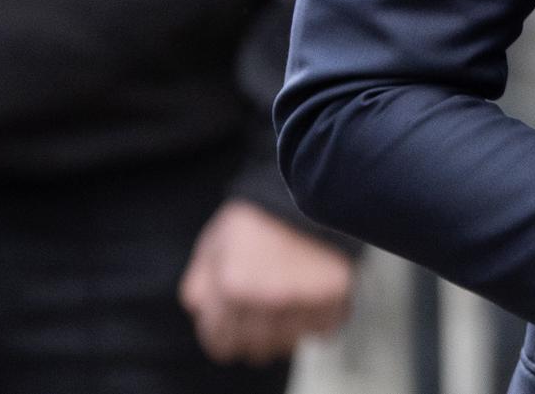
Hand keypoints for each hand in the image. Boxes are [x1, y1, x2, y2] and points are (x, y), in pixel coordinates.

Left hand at [177, 199, 354, 364]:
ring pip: (289, 344)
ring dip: (286, 330)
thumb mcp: (215, 242)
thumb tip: (200, 313)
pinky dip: (318, 320)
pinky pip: (324, 330)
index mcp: (231, 287)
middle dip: (256, 335)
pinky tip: (312, 298)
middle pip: (256, 349)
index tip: (235, 326)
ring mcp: (303, 299)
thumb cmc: (259, 215)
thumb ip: (199, 283)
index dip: (226, 336)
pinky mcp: (335, 294)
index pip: (222, 344)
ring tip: (288, 304)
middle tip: (263, 314)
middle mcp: (266, 300)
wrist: (312, 185)